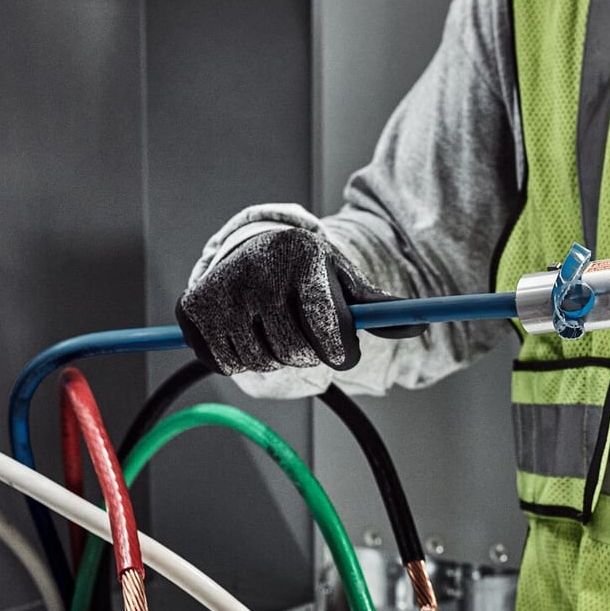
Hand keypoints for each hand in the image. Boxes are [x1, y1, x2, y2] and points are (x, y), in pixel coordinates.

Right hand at [176, 227, 418, 374]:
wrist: (253, 247)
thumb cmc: (309, 273)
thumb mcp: (345, 282)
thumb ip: (377, 308)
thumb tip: (416, 328)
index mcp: (304, 257)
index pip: (327, 328)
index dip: (339, 351)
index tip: (340, 349)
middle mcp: (258, 268)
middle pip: (295, 352)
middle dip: (308, 354)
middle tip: (304, 336)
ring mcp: (222, 288)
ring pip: (261, 362)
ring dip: (275, 359)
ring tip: (275, 330)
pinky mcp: (193, 308)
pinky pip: (227, 363)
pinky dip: (241, 359)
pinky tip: (246, 333)